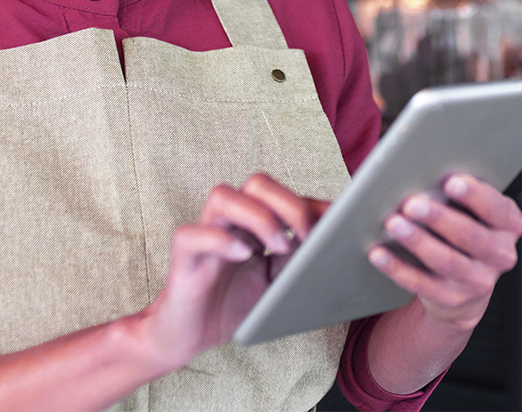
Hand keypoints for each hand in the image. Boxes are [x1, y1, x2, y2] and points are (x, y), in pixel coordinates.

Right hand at [138, 173, 326, 370]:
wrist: (188, 337)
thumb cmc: (233, 307)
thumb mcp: (277, 283)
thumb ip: (298, 260)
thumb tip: (333, 243)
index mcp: (254, 223)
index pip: (284, 195)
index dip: (312, 204)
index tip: (338, 224)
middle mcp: (230, 221)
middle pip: (257, 184)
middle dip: (288, 203)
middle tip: (307, 235)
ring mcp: (205, 234)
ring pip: (223, 197)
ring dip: (258, 217)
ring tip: (280, 246)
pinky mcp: (184, 256)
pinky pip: (193, 234)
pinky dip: (220, 240)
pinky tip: (243, 255)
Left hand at [368, 174, 521, 329]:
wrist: (467, 281)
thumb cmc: (465, 228)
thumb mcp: (473, 209)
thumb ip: (458, 194)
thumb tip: (423, 174)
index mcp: (509, 224)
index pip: (497, 209)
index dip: (475, 196)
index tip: (451, 181)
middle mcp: (500, 255)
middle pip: (470, 236)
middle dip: (439, 218)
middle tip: (412, 203)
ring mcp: (477, 281)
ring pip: (446, 261)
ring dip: (417, 241)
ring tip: (394, 224)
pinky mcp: (451, 298)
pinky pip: (421, 284)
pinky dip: (397, 268)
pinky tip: (378, 253)